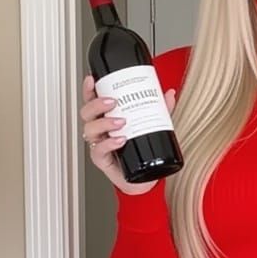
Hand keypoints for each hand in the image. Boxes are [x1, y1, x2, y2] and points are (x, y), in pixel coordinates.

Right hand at [80, 74, 176, 194]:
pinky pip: (98, 150)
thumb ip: (160, 109)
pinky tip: (119, 140)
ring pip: (90, 129)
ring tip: (121, 122)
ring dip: (104, 122)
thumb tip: (169, 93)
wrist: (144, 178)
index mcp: (106, 117)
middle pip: (87, 112)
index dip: (89, 89)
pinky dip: (108, 143)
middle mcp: (99, 129)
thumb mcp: (152, 125)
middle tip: (113, 102)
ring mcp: (99, 144)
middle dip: (97, 104)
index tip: (92, 79)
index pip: (92, 100)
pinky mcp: (102, 159)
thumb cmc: (142, 150)